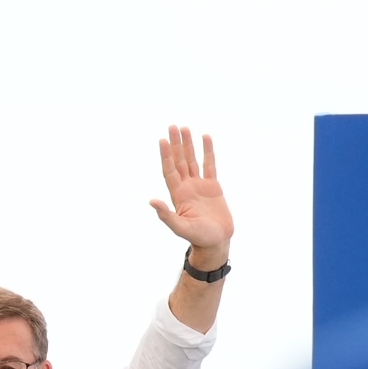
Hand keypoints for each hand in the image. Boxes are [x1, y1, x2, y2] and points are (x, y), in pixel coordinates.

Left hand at [150, 126, 232, 267]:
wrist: (216, 242)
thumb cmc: (198, 238)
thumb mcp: (180, 228)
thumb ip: (166, 215)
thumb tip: (151, 201)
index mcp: (178, 195)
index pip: (170, 170)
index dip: (166, 156)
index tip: (162, 140)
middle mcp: (187, 187)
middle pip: (179, 161)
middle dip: (175, 144)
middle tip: (172, 126)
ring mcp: (199, 186)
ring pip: (192, 160)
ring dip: (188, 144)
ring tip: (184, 128)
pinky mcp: (213, 187)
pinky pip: (210, 164)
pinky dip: (208, 151)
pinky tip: (205, 137)